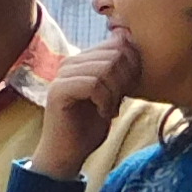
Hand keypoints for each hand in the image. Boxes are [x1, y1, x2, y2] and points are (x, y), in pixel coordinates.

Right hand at [31, 38, 138, 176]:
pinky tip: (103, 113)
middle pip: (114, 55)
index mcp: (83, 58)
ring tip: (109, 109)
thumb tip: (129, 39)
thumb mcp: (114, 93)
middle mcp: (71, 62)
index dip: (132, 66)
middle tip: (118, 102)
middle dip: (125, 80)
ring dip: (115, 93)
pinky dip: (105, 101)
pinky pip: (94, 84)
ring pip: (105, 69)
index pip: (117, 44)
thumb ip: (120, 70)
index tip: (128, 90)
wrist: (69, 152)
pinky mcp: (59, 90)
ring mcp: (62, 74)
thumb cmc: (91, 124)